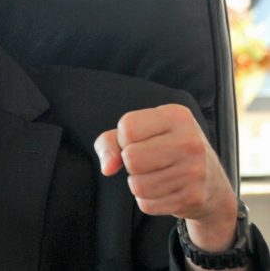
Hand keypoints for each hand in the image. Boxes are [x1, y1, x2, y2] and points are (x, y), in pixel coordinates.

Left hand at [94, 104, 237, 252]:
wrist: (212, 185)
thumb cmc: (166, 151)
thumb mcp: (141, 133)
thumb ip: (111, 142)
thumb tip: (107, 168)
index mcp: (176, 116)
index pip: (127, 127)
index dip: (124, 139)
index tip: (140, 141)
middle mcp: (190, 141)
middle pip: (130, 158)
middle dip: (131, 163)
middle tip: (149, 161)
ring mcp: (195, 170)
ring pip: (137, 185)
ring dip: (139, 184)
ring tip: (158, 176)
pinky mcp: (193, 197)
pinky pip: (147, 204)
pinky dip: (149, 201)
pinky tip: (166, 191)